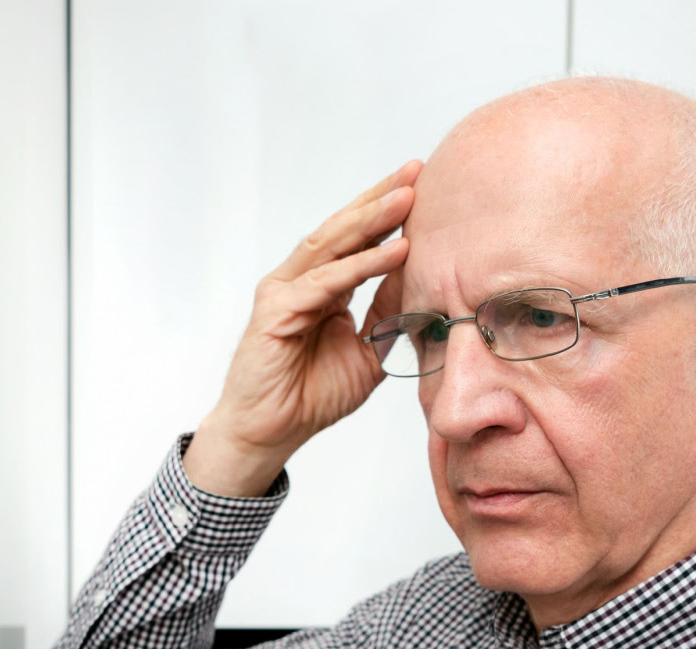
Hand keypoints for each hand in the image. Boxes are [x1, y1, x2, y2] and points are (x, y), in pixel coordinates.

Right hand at [183, 160, 419, 496]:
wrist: (271, 432)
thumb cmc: (311, 396)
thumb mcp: (368, 351)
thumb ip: (389, 315)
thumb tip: (420, 279)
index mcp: (323, 287)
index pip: (357, 239)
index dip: (388, 213)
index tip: (423, 186)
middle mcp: (302, 281)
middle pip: (344, 228)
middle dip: (381, 198)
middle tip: (416, 170)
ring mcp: (285, 292)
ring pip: (332, 245)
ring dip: (372, 220)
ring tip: (407, 197)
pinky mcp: (276, 311)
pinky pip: (325, 282)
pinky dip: (361, 265)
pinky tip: (393, 251)